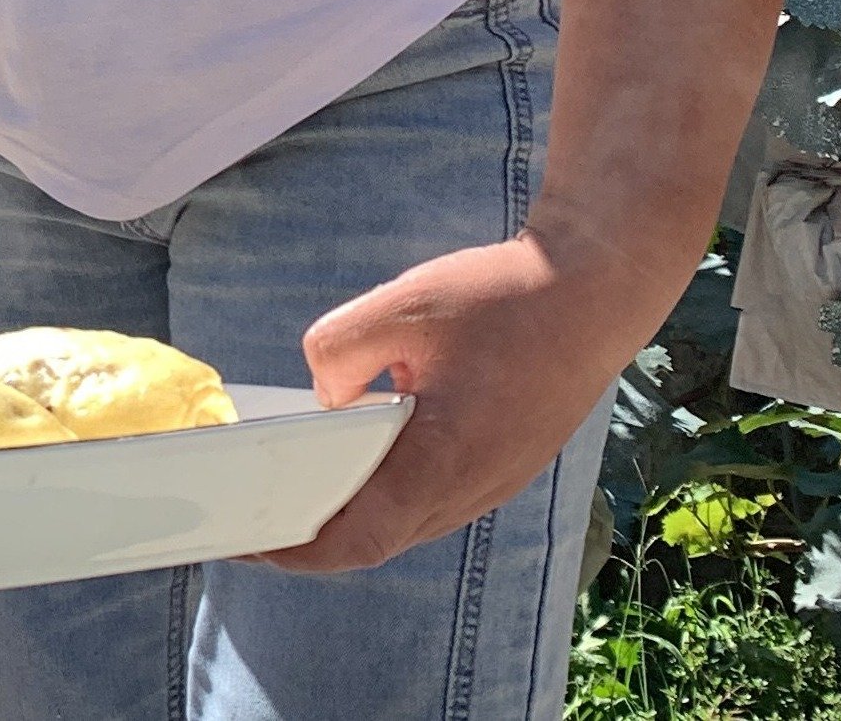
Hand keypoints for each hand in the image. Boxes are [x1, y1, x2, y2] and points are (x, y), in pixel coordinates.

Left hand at [259, 229, 650, 572]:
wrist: (595, 290)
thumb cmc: (505, 298)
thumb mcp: (401, 305)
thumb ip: (340, 352)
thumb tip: (323, 395)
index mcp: (446, 462)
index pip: (358, 538)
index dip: (295, 551)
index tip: (245, 543)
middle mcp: (473, 488)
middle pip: (378, 539)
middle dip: (311, 537)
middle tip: (250, 517)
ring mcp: (494, 483)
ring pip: (407, 522)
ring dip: (352, 516)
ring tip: (289, 491)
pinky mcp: (503, 466)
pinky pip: (433, 498)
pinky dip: (387, 493)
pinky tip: (354, 461)